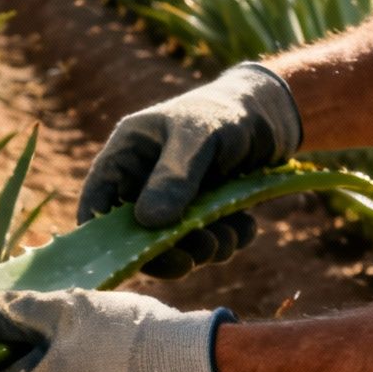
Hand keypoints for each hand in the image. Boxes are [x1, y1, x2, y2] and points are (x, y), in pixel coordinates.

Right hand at [80, 63, 301, 278]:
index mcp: (127, 156)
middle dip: (167, 251)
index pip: (97, 203)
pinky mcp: (205, 213)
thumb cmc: (226, 112)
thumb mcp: (198, 136)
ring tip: (229, 235)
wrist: (275, 114)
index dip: (103, 238)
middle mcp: (144, 182)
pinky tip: (245, 224)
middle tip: (194, 257)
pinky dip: (227, 241)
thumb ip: (174, 176)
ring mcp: (175, 200)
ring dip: (203, 248)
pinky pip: (208, 241)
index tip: (133, 260)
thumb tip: (148, 223)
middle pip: (137, 235)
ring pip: (176, 244)